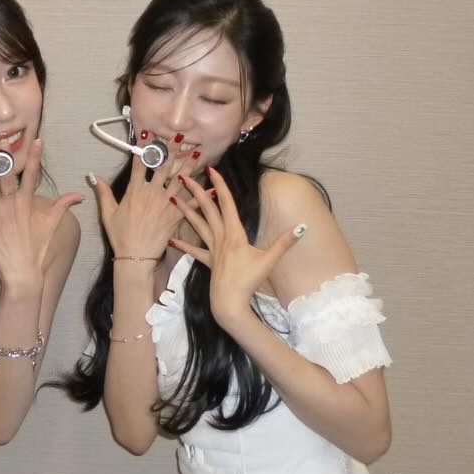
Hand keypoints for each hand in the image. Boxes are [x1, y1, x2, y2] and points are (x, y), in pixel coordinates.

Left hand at [0, 137, 81, 292]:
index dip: (35, 157)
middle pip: (4, 177)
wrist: (23, 272)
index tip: (37, 141)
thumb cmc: (37, 249)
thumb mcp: (52, 224)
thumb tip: (80, 194)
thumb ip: (63, 205)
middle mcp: (9, 204)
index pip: (32, 175)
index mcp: (26, 202)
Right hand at [85, 136, 192, 262]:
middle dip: (172, 149)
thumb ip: (104, 193)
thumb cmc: (120, 236)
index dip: (144, 147)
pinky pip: (191, 202)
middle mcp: (152, 193)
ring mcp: (165, 203)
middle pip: (163, 166)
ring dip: (188, 165)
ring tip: (196, 152)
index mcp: (135, 190)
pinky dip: (202, 195)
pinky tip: (212, 187)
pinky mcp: (176, 215)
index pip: (140, 163)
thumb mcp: (108, 214)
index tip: (148, 132)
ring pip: (179, 179)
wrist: (136, 256)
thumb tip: (94, 177)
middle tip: (180, 136)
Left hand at [169, 167, 306, 326]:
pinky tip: (172, 239)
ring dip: (186, 211)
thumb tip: (302, 227)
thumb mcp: (269, 260)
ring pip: (197, 225)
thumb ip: (285, 243)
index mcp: (235, 233)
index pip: (227, 203)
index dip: (220, 185)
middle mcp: (221, 238)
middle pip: (207, 210)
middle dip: (196, 191)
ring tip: (173, 199)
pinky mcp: (208, 262)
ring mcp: (212, 250)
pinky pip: (194, 250)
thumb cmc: (249, 282)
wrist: (230, 303)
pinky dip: (184, 244)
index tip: (212, 170)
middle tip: (183, 176)